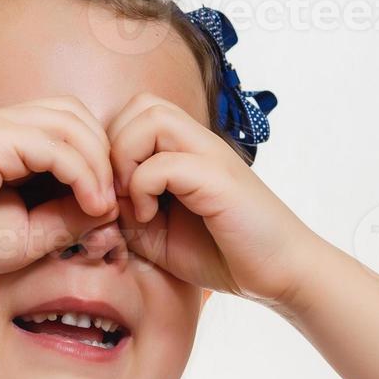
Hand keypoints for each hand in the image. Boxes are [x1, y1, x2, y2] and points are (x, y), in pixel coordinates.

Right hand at [0, 96, 118, 283]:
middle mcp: (4, 123)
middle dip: (104, 155)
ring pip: (71, 123)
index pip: (70, 128)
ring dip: (98, 163)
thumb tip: (110, 206)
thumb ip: (70, 215)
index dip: (98, 161)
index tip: (111, 205)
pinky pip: (55, 145)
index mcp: (9, 140)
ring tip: (104, 204)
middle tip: (114, 200)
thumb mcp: (31, 232)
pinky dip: (82, 173)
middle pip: (77, 116)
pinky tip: (91, 203)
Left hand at [106, 93, 324, 307]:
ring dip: (127, 158)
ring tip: (133, 200)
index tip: (115, 196)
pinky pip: (163, 162)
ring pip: (150, 117)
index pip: (135, 114)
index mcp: (187, 150)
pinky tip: (150, 219)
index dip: (113, 149)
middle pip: (141, 104)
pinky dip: (143, 188)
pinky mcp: (218, 178)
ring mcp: (211, 156)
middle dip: (115, 146)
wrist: (282, 273)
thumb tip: (96, 201)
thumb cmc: (225, 254)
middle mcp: (200, 143)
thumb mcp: (160, 236)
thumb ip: (128, 212)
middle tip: (119, 193)